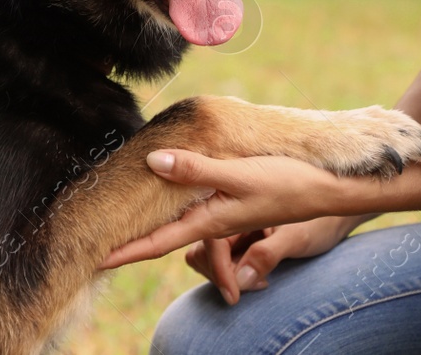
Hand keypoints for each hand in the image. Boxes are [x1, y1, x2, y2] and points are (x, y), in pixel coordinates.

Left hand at [101, 149, 348, 269]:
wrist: (326, 190)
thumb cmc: (284, 184)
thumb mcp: (236, 175)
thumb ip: (195, 169)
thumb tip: (153, 162)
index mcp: (207, 221)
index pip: (156, 242)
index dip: (123, 252)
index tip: (94, 258)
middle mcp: (210, 221)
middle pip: (161, 236)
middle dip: (129, 242)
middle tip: (95, 240)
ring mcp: (221, 214)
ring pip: (177, 222)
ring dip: (149, 224)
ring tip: (122, 218)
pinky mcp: (231, 201)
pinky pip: (193, 209)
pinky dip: (173, 205)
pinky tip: (166, 191)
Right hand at [185, 216, 360, 304]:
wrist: (334, 208)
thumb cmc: (320, 221)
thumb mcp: (296, 237)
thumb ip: (267, 255)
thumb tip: (240, 280)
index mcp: (236, 207)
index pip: (211, 242)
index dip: (218, 269)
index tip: (234, 296)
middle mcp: (230, 215)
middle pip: (203, 250)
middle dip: (220, 273)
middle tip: (251, 283)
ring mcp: (235, 227)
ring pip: (209, 255)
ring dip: (227, 273)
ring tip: (257, 280)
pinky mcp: (242, 237)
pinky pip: (225, 258)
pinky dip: (235, 272)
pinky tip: (261, 277)